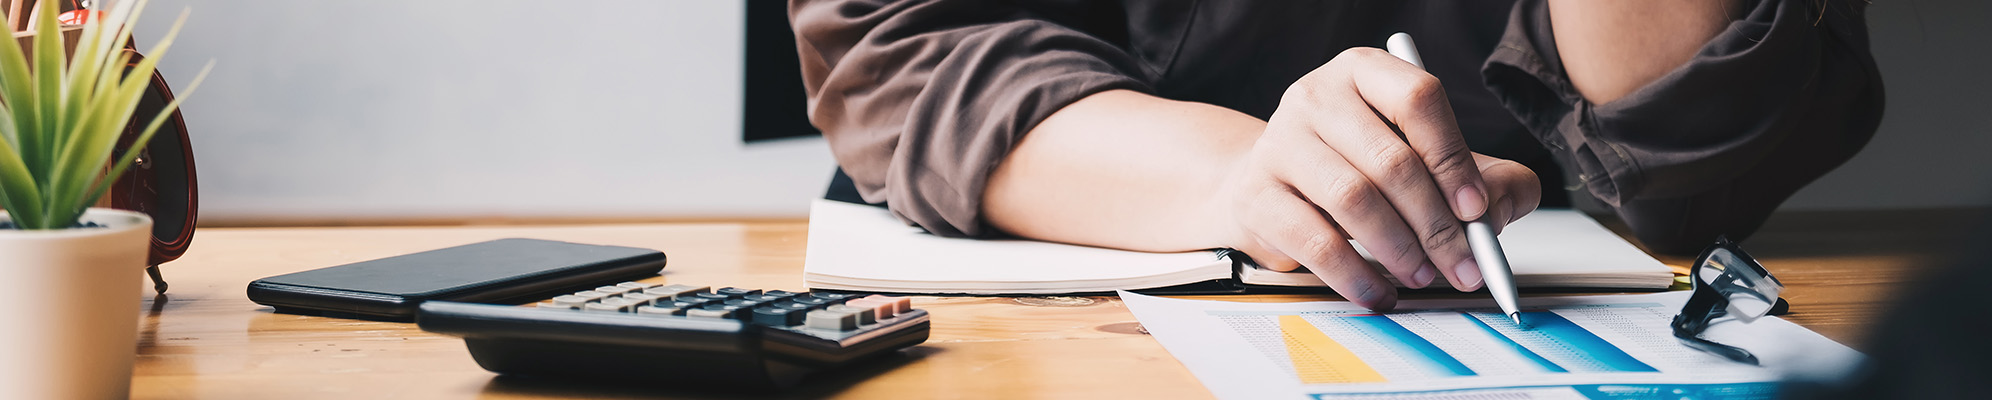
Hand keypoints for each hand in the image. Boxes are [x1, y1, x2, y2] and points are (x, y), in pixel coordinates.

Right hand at [1214, 48, 1541, 309]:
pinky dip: (1356, 276)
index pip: (1418, 99)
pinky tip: (1379, 291)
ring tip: (1422, 276)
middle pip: (1390, 159)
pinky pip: (1314, 242)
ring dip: (1399, 249)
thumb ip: (1487, 179)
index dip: (1453, 158)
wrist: (1271, 187)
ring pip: (1353, 199)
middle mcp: (1317, 96)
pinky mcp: (1257, 194)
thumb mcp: (1429, 163)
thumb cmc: (1359, 170)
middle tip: (1463, 264)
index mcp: (1366, 71)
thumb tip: (1498, 209)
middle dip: (1436, 224)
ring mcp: (1280, 142)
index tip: (1477, 209)